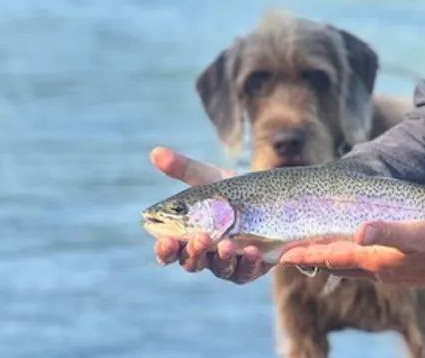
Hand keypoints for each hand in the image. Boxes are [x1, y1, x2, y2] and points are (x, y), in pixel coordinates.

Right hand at [149, 146, 269, 283]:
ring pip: (220, 269)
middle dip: (194, 252)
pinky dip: (248, 263)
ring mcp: (228, 263)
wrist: (270, 196)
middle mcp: (205, 255)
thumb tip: (154, 152)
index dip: (164, 250)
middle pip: (192, 262)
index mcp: (187, 236)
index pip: (169, 250)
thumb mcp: (207, 178)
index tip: (165, 240)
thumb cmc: (230, 191)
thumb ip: (182, 168)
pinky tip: (252, 250)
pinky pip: (247, 271)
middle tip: (201, 237)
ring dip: (222, 258)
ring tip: (228, 244)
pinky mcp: (251, 267)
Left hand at [278, 219, 424, 297]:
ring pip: (350, 267)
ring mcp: (389, 273)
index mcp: (377, 259)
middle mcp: (378, 270)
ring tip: (313, 253)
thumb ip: (389, 231)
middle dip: (312, 258)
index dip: (308, 253)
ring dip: (329, 260)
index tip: (283, 253)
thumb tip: (360, 232)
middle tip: (288, 252)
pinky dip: (349, 261)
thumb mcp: (418, 232)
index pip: (333, 255)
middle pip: (336, 264)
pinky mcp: (400, 272)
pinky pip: (365, 268)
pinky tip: (354, 255)